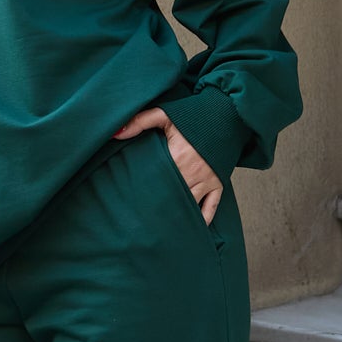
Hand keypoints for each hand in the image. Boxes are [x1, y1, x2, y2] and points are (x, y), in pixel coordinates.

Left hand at [111, 106, 223, 224]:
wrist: (225, 114)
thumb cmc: (193, 115)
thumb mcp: (165, 114)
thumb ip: (139, 122)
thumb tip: (115, 133)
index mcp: (177, 157)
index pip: (157, 180)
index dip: (145, 192)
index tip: (133, 202)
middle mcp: (192, 172)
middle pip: (172, 195)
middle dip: (159, 206)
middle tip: (144, 221)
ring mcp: (206, 180)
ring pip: (189, 204)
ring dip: (177, 214)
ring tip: (163, 228)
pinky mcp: (218, 182)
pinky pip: (212, 206)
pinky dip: (203, 218)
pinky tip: (194, 228)